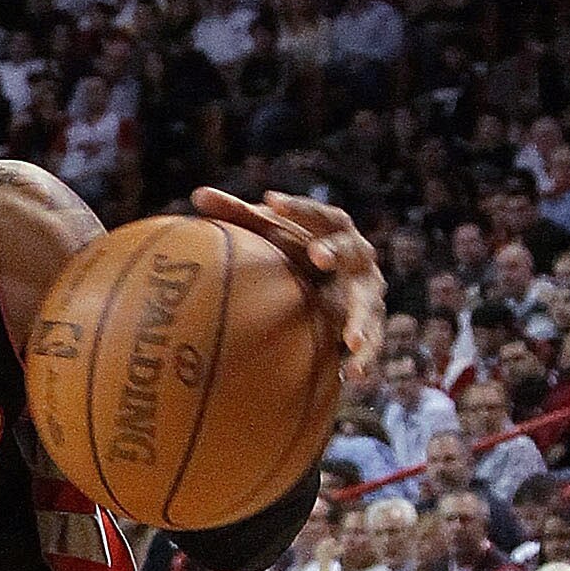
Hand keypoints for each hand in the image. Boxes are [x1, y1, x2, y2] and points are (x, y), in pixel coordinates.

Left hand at [193, 187, 383, 388]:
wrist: (334, 279)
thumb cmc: (295, 249)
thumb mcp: (270, 233)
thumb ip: (238, 214)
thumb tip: (197, 194)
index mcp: (335, 230)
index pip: (321, 215)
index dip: (299, 208)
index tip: (270, 202)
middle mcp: (358, 256)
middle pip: (351, 251)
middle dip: (336, 252)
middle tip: (318, 258)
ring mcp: (368, 290)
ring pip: (368, 303)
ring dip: (360, 320)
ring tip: (351, 340)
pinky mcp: (371, 322)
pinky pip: (372, 342)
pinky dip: (365, 358)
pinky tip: (354, 376)